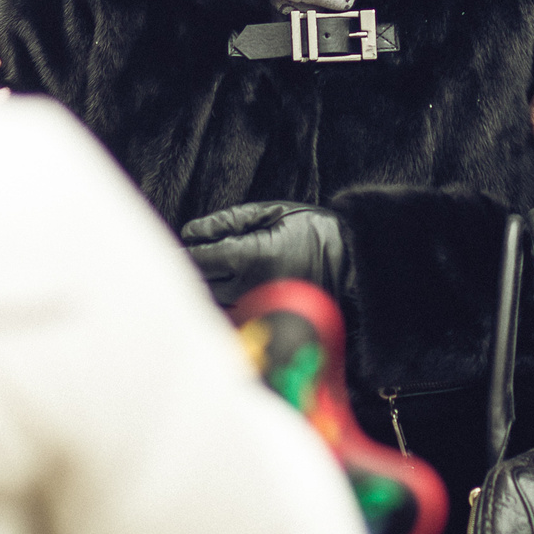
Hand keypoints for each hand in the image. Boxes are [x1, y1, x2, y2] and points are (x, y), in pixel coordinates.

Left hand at [181, 203, 348, 311]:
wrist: (354, 264)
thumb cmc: (315, 231)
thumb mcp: (274, 213)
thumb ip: (229, 221)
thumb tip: (191, 231)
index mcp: (249, 256)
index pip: (198, 259)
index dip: (184, 251)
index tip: (179, 246)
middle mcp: (250, 286)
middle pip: (200, 282)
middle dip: (188, 270)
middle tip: (181, 258)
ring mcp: (258, 306)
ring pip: (212, 301)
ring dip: (202, 288)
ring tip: (203, 275)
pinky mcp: (267, 320)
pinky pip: (229, 315)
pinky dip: (219, 304)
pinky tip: (222, 292)